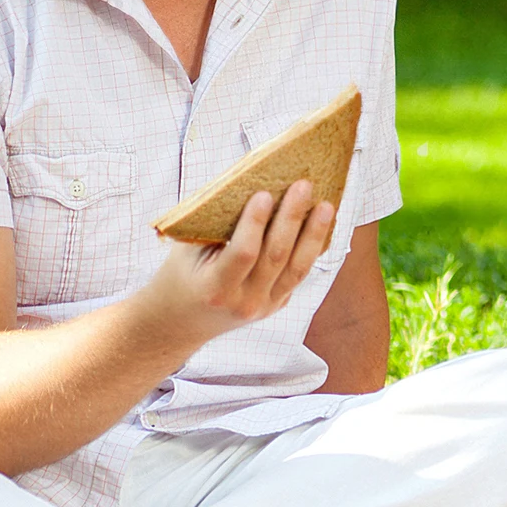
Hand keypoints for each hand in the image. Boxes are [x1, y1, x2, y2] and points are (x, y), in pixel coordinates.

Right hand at [139, 182, 335, 344]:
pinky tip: (322, 224)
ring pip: (298, 268)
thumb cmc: (180, 276)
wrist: (180, 323)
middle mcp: (244, 302)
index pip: (242, 253)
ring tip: (326, 205)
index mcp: (215, 289)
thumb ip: (214, 226)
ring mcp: (264, 306)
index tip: (264, 194)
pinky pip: (299, 273)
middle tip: (303, 186)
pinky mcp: (278, 303)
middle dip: (292, 218)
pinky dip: (312, 248)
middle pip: (276, 257)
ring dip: (314, 233)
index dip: (255, 223)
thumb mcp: (187, 252)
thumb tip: (248, 184)